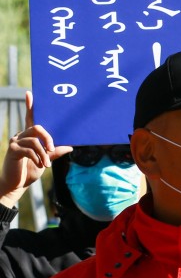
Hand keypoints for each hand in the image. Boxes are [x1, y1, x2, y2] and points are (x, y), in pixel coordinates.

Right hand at [0, 92, 71, 207]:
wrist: (17, 184)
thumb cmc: (31, 170)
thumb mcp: (46, 161)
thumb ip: (54, 152)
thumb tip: (69, 146)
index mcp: (29, 136)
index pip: (30, 118)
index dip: (30, 106)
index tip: (29, 93)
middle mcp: (21, 136)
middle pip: (37, 127)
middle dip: (48, 137)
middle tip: (52, 148)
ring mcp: (16, 142)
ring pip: (35, 141)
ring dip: (45, 154)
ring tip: (47, 164)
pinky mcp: (13, 150)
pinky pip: (30, 150)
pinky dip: (38, 158)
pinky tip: (40, 165)